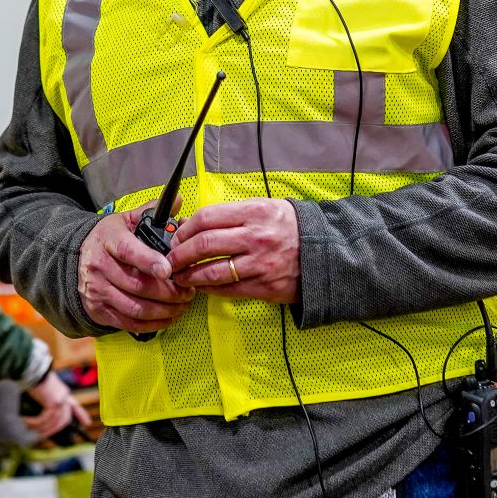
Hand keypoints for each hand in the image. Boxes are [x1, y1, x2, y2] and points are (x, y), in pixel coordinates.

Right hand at [23, 371, 91, 439]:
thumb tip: (39, 418)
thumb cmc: (33, 377)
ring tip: (30, 427)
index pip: (74, 405)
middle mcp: (63, 396)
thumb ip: (43, 402)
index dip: (81, 415)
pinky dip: (35, 422)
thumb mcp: (41, 390)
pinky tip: (27, 422)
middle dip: (55, 430)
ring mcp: (60, 400)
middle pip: (65, 419)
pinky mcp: (53, 403)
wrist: (31, 368)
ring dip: (41, 428)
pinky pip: (45, 419)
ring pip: (54, 422)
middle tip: (42, 435)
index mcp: (62, 391)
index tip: (87, 424)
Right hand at [78, 204, 194, 332]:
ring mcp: (98, 291)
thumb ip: (151, 213)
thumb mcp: (125, 221)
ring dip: (165, 310)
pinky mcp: (100, 311)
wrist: (76, 261)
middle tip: (188, 290)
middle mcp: (99, 266)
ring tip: (182, 304)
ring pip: (136, 308)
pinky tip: (168, 317)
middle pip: (137, 285)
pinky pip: (130, 323)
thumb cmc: (109, 241)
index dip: (148, 261)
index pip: (128, 251)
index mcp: (108, 240)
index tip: (168, 269)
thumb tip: (178, 201)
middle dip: (168, 291)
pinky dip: (154, 324)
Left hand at [168, 199, 300, 302]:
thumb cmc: (289, 227)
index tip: (176, 237)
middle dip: (179, 254)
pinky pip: (228, 289)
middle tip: (170, 260)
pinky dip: (209, 288)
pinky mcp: (265, 286)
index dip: (185, 229)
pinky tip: (200, 286)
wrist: (326, 251)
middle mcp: (255, 237)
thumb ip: (230, 215)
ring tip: (179, 276)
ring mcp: (260, 264)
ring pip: (212, 271)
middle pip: (204, 245)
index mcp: (253, 212)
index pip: (206, 218)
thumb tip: (192, 223)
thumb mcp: (264, 207)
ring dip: (189, 275)